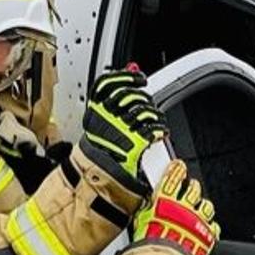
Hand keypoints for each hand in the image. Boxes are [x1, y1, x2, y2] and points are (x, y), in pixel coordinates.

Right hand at [81, 68, 164, 190]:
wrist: (99, 180)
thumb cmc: (99, 154)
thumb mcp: (98, 124)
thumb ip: (110, 100)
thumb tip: (128, 74)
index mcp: (94, 111)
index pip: (109, 83)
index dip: (126, 76)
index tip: (137, 77)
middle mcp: (107, 117)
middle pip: (130, 95)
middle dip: (143, 99)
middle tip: (146, 105)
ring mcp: (122, 129)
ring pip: (145, 110)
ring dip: (154, 114)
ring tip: (154, 120)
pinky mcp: (137, 142)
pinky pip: (155, 128)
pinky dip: (160, 129)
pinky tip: (159, 132)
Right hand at [133, 160, 217, 254]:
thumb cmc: (148, 247)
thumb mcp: (140, 223)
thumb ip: (147, 212)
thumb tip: (145, 206)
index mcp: (165, 201)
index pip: (173, 178)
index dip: (177, 170)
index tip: (179, 166)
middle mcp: (183, 208)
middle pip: (193, 189)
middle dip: (192, 186)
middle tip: (190, 186)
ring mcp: (197, 221)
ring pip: (207, 206)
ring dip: (203, 206)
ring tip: (199, 208)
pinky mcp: (207, 235)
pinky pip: (213, 227)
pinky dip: (210, 227)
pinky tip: (207, 227)